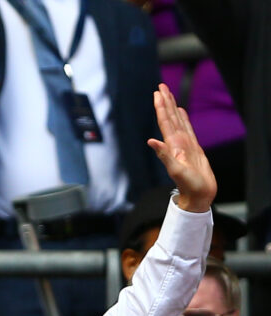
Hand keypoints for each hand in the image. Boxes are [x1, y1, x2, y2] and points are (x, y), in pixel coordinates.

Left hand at [147, 83, 216, 212]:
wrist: (198, 195)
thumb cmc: (189, 185)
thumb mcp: (175, 170)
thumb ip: (163, 155)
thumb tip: (151, 141)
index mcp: (173, 145)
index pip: (165, 121)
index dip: (161, 106)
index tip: (157, 93)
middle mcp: (177, 142)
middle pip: (170, 117)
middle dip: (165, 101)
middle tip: (161, 86)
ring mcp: (185, 144)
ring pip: (178, 120)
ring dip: (172, 107)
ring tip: (168, 94)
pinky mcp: (193, 147)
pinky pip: (187, 128)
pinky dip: (184, 118)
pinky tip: (181, 111)